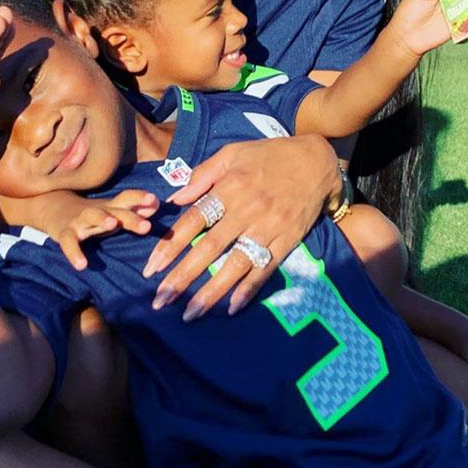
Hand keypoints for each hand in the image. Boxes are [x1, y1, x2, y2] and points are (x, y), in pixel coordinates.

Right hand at [48, 190, 159, 270]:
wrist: (54, 208)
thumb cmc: (94, 215)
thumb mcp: (114, 211)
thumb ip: (134, 209)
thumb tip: (157, 205)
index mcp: (111, 207)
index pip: (127, 198)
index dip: (140, 198)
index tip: (155, 200)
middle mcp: (98, 210)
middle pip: (115, 210)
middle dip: (130, 217)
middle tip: (146, 225)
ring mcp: (80, 220)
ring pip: (91, 216)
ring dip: (102, 218)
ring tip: (112, 224)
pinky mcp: (64, 233)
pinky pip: (69, 243)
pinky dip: (74, 253)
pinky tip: (82, 265)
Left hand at [143, 135, 339, 319]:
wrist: (316, 162)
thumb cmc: (269, 156)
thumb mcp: (232, 154)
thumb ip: (202, 175)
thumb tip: (174, 198)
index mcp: (229, 188)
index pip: (193, 221)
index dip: (170, 246)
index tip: (151, 269)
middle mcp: (247, 210)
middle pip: (209, 248)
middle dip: (182, 277)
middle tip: (160, 300)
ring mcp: (268, 227)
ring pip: (235, 264)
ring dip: (212, 292)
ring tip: (190, 313)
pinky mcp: (288, 240)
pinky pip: (265, 268)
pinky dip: (249, 289)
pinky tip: (232, 308)